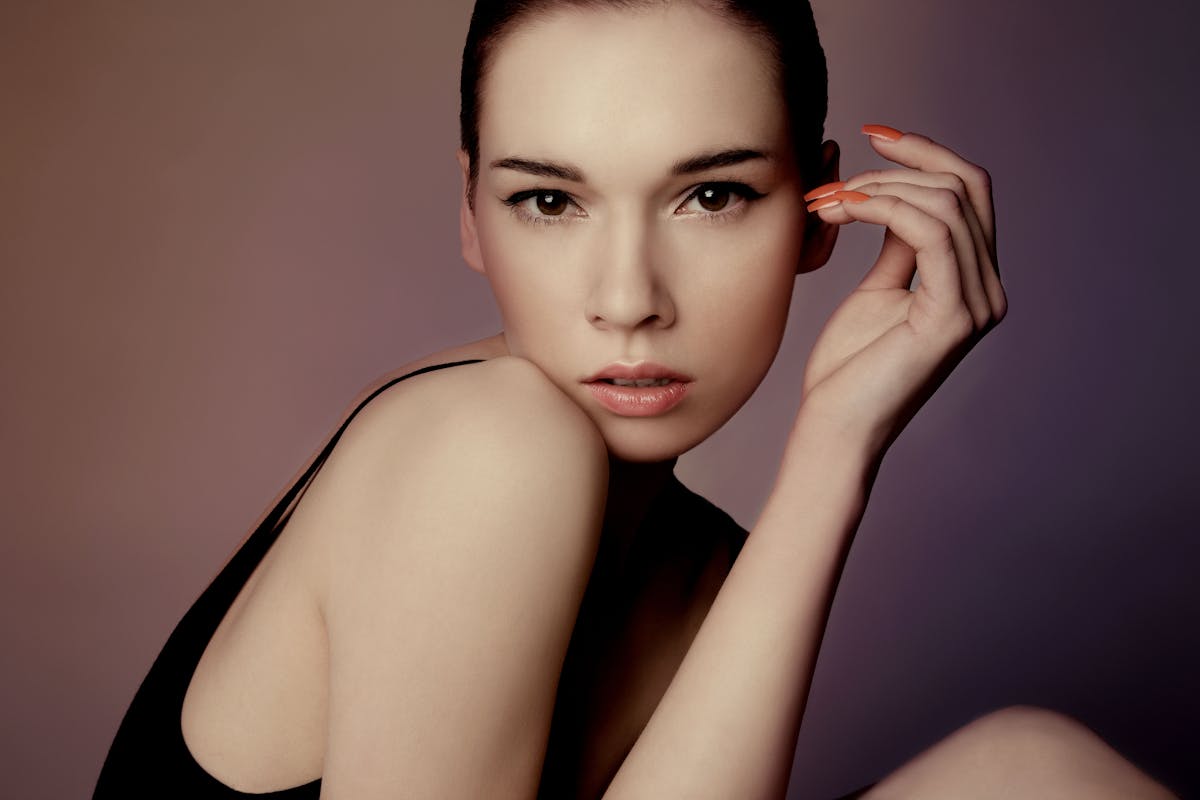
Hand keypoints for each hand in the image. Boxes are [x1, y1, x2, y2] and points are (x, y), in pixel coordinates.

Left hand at [797, 125, 1006, 453]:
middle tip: (832, 183)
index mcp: (973, 280)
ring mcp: (977, 303)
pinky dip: (882, 209)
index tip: (874, 133)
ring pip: (946, 203)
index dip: (925, 153)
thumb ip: (901, 247)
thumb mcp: (878, 291)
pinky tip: (843, 212)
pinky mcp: (953, 317)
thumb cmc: (847, 370)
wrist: (836, 428)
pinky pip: (929, 233)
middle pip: (965, 186)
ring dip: (877, 190)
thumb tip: (901, 198)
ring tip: (826, 203)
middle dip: (895, 168)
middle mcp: (987, 289)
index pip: (969, 191)